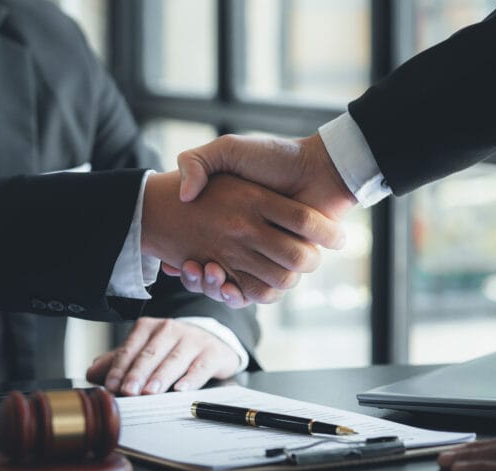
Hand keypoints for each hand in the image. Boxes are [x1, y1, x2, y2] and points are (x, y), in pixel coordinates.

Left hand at [85, 317, 238, 394]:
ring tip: (149, 392)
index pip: (130, 349)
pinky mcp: (212, 353)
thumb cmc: (170, 350)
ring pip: (174, 360)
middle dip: (137, 374)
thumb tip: (92, 373)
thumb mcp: (143, 352)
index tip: (110, 386)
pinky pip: (200, 367)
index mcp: (148, 328)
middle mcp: (170, 329)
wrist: (210, 343)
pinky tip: (181, 389)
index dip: (119, 368)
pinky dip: (191, 379)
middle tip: (128, 392)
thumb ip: (117, 362)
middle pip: (150, 354)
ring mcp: (192, 339)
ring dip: (160, 377)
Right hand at [168, 134, 357, 305]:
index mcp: (230, 221)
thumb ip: (197, 162)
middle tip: (192, 268)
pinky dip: (239, 295)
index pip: (196, 252)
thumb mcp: (227, 149)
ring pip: (230, 288)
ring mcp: (265, 255)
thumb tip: (183, 196)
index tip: (177, 263)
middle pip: (211, 277)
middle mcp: (245, 241)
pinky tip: (227, 285)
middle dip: (199, 280)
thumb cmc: (274, 156)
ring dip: (215, 287)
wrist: (319, 167)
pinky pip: (258, 293)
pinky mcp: (284, 266)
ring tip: (209, 272)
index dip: (185, 265)